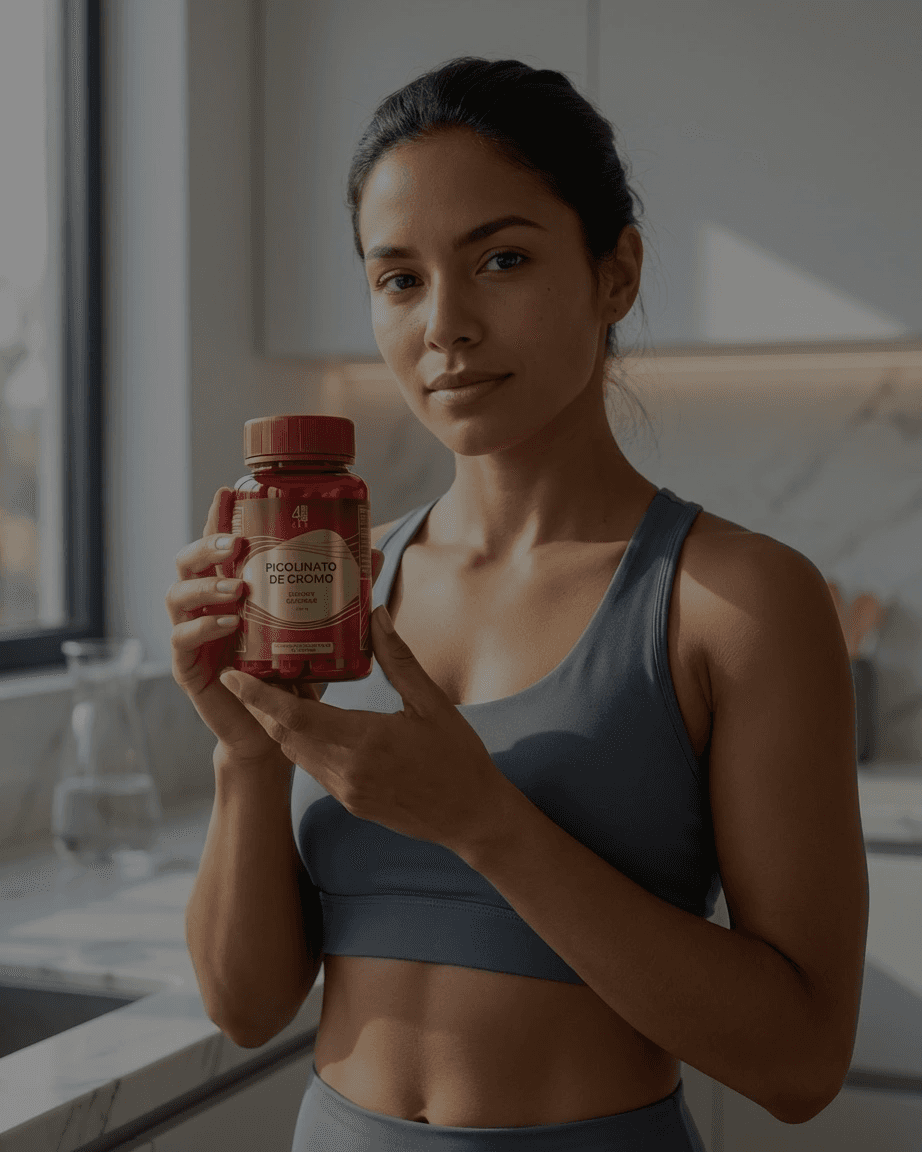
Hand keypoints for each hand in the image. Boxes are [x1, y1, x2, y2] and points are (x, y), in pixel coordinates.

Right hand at [166, 486, 385, 772]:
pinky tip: (230, 623)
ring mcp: (192, 636)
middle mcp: (204, 607)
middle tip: (238, 543)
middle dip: (207, 545)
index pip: (216, 545)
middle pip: (187, 561)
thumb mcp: (318, 627)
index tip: (230, 492)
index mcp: (229, 588)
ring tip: (236, 588)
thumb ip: (340, 591)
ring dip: (205, 586)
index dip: (218, 516)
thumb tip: (371, 551)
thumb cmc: (292, 673)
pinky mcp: (188, 670)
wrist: (273, 734)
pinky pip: (183, 641)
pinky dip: (203, 628)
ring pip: (177, 596)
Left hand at [217, 605, 512, 852]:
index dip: (257, 696)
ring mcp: (346, 790)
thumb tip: (376, 616)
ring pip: (296, 751)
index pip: (293, 716)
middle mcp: (346, 770)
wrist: (472, 817)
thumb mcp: (432, 703)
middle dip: (261, 704)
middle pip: (285, 733)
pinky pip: (313, 766)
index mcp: (364, 741)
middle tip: (248, 670)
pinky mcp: (350, 801)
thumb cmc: (458, 758)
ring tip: (273, 688)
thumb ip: (398, 659)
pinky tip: (307, 720)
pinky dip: (301, 741)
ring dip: (280, 722)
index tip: (231, 675)